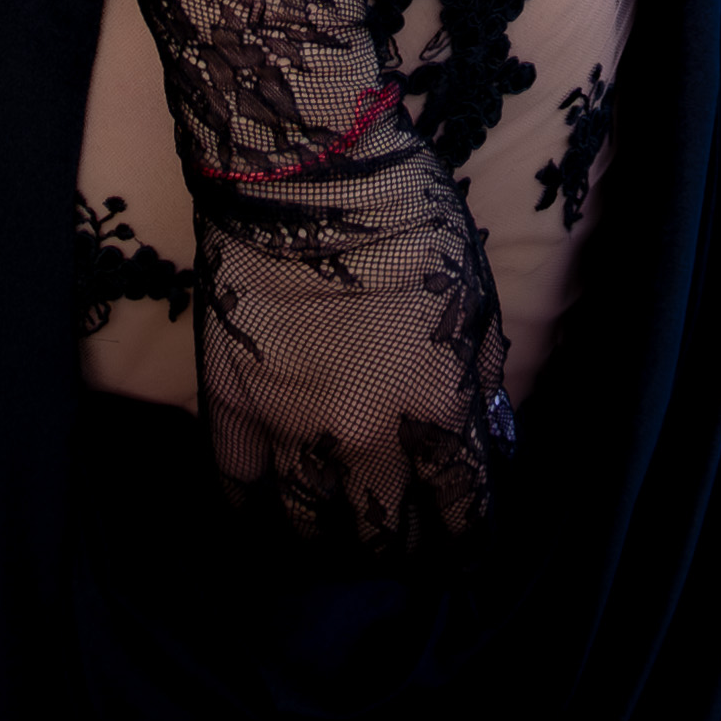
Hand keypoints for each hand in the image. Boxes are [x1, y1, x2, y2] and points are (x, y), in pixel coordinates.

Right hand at [197, 106, 514, 546]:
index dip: (470, 537)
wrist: (306, 168)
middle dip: (404, 551)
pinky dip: (255, 515)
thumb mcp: (475, 292)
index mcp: (436, 408)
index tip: (468, 540)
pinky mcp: (231, 408)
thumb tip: (488, 438)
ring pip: (309, 532)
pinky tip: (271, 513)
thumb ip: (484, 377)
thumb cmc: (407, 216)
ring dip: (332, 546)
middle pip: (385, 539)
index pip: (463, 513)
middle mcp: (364, 436)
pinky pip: (238, 493)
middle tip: (407, 543)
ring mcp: (289, 428)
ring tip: (342, 539)